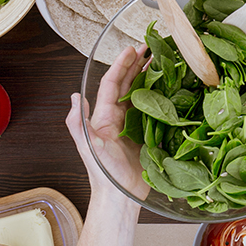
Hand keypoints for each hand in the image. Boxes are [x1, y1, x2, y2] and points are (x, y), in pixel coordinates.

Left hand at [65, 45, 146, 245]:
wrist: (120, 197)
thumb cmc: (104, 174)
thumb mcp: (88, 147)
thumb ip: (78, 123)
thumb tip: (74, 97)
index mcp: (103, 117)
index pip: (112, 85)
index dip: (121, 66)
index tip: (131, 50)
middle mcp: (118, 117)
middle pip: (127, 86)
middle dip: (136, 66)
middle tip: (149, 48)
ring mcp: (133, 125)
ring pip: (141, 95)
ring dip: (149, 77)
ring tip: (160, 61)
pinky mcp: (147, 135)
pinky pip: (154, 111)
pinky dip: (161, 97)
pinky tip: (171, 88)